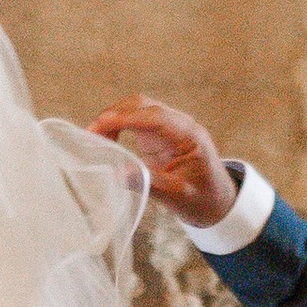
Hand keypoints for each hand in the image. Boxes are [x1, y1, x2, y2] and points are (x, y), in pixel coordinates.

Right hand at [94, 94, 236, 232]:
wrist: (216, 202)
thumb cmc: (202, 199)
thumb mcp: (177, 196)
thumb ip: (150, 183)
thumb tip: (118, 173)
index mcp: (190, 136)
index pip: (156, 117)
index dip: (127, 118)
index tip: (102, 124)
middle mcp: (179, 125)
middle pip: (143, 105)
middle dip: (115, 114)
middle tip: (91, 134)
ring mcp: (168, 127)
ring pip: (136, 108)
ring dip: (113, 118)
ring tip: (93, 138)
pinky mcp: (157, 134)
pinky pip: (134, 120)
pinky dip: (117, 125)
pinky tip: (106, 140)